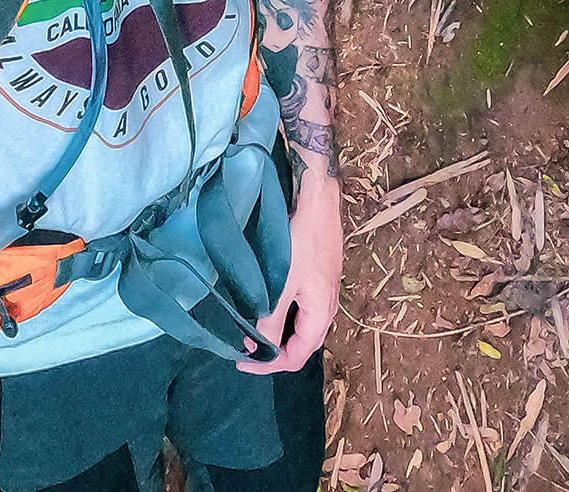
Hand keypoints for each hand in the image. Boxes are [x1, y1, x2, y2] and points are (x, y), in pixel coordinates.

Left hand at [239, 177, 341, 373]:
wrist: (319, 202)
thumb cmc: (301, 242)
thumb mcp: (282, 284)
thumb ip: (271, 320)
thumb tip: (258, 349)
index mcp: (321, 315)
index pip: (295, 358)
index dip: (267, 366)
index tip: (240, 360)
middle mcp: (328, 309)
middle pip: (302, 347)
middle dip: (274, 354)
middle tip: (245, 350)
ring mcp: (327, 294)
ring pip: (304, 329)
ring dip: (280, 336)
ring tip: (254, 332)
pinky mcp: (322, 280)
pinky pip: (305, 312)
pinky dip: (286, 320)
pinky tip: (271, 310)